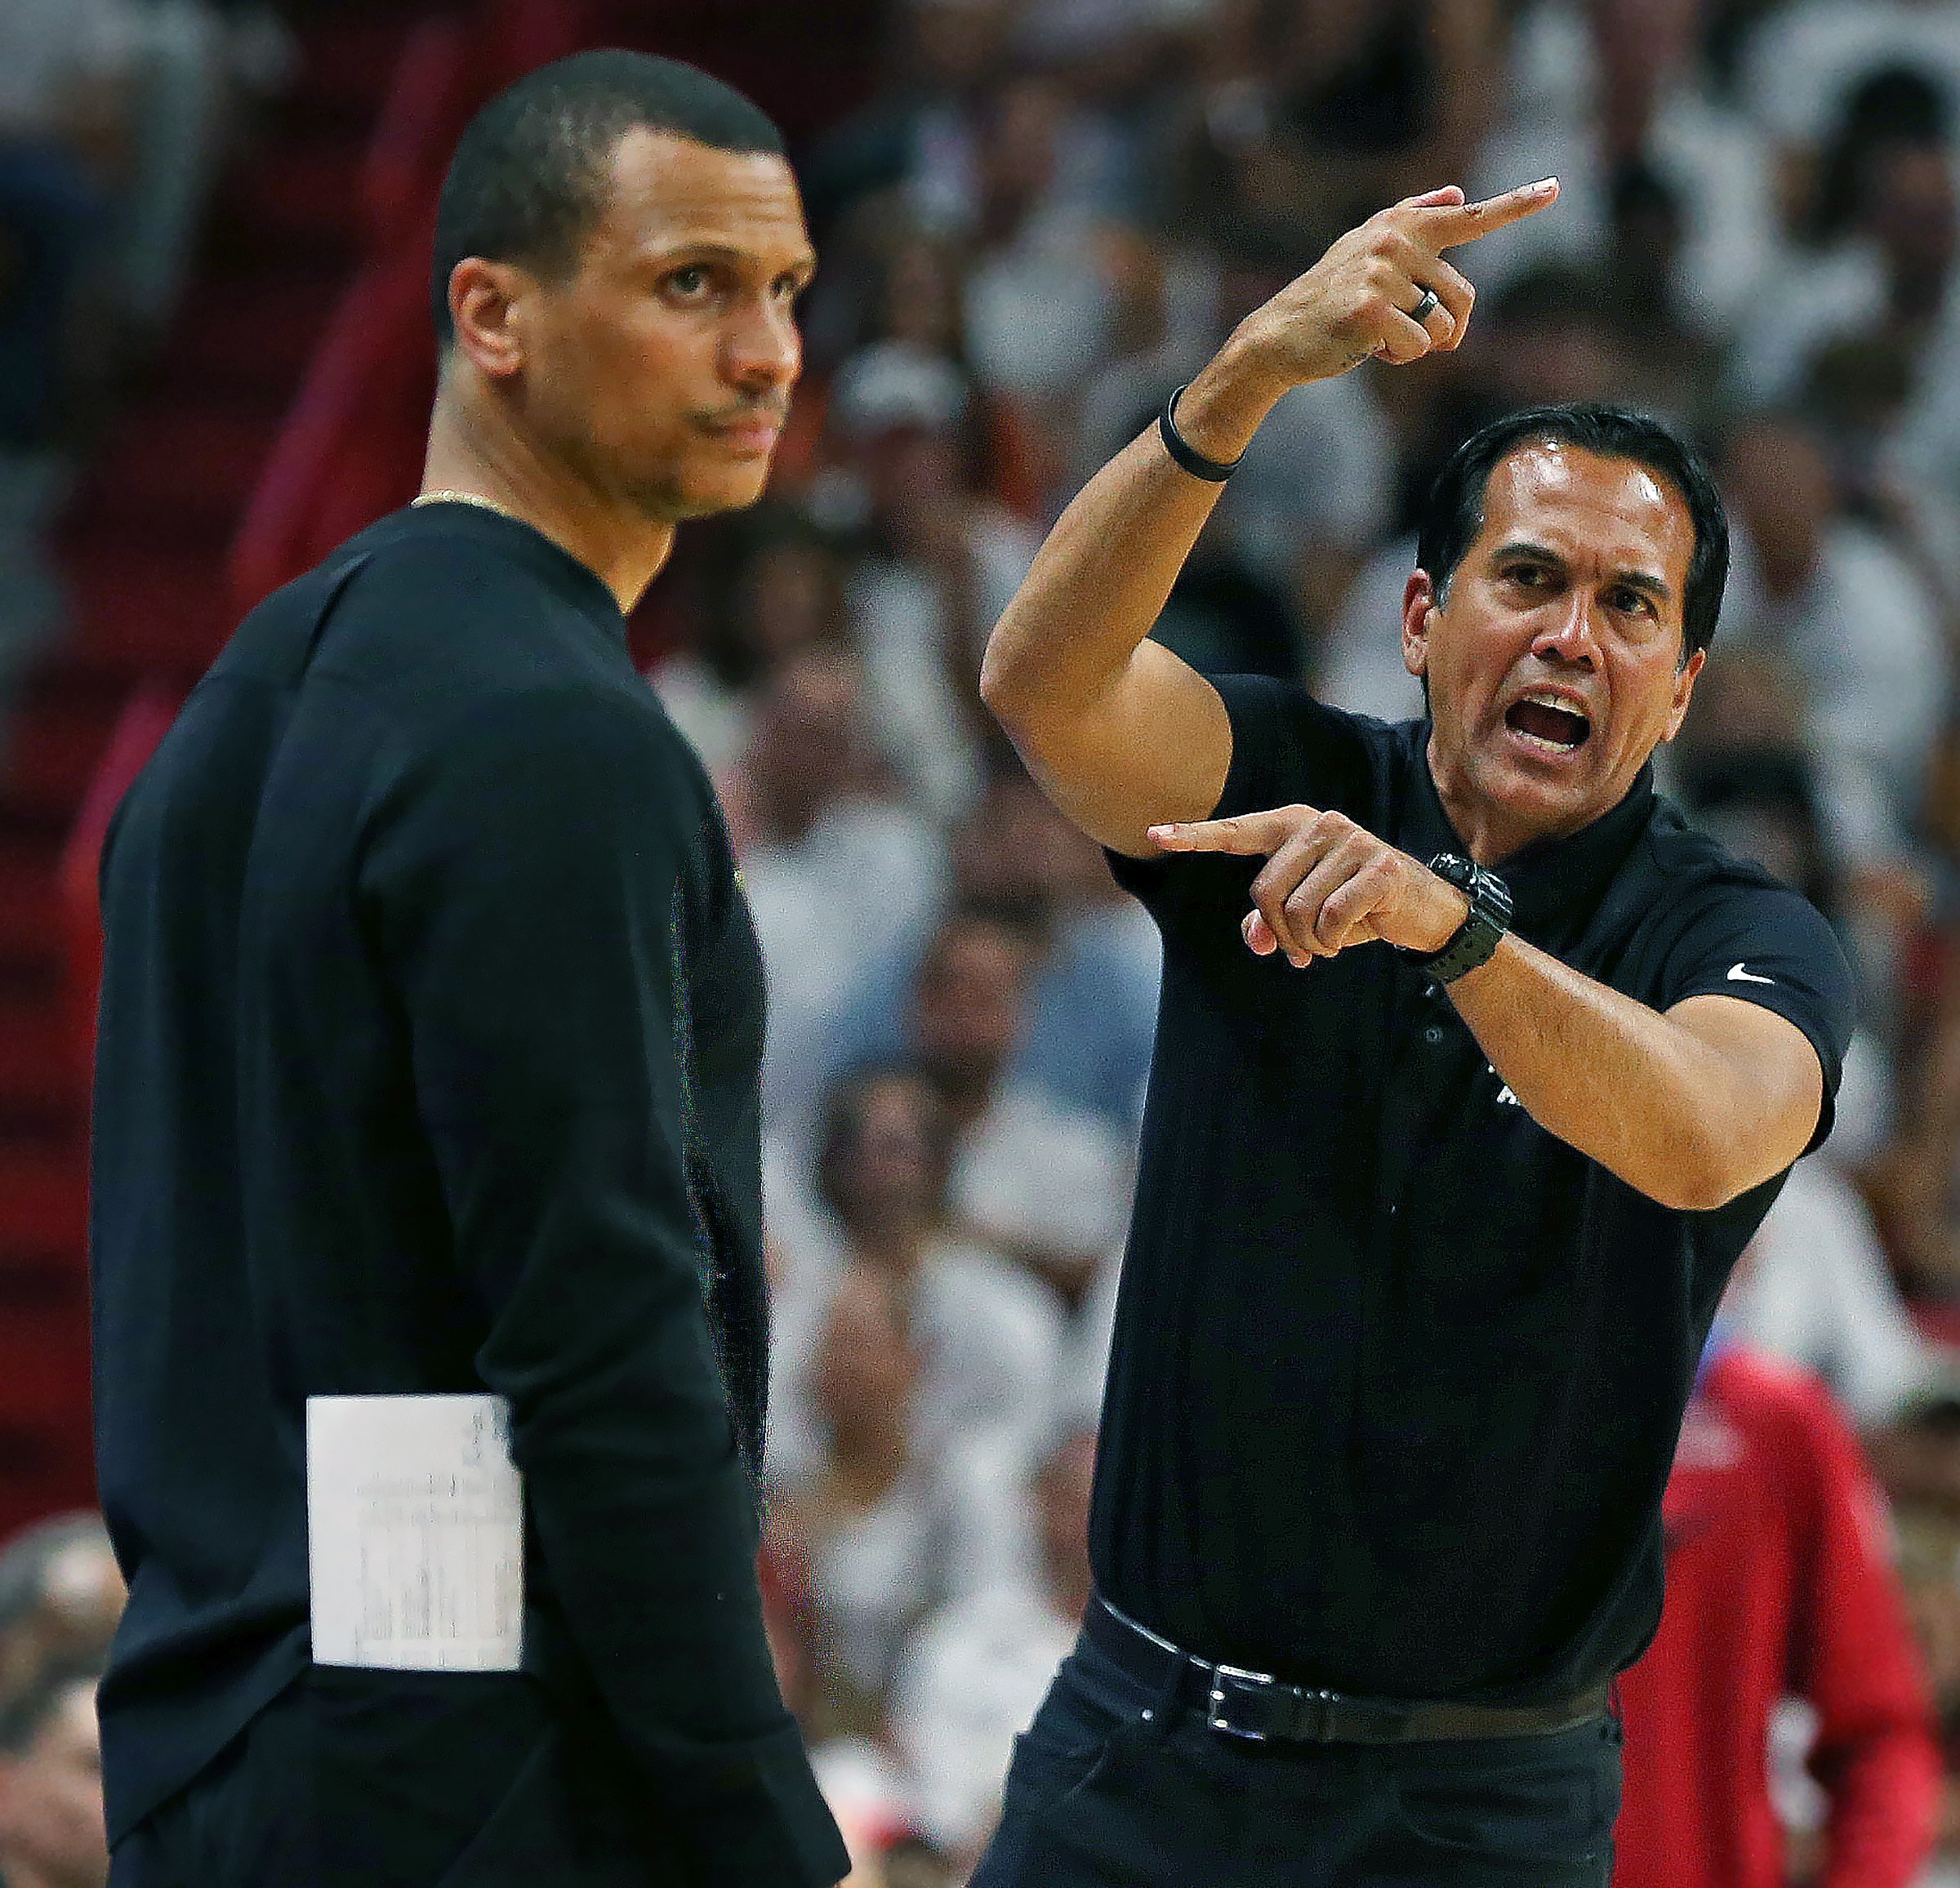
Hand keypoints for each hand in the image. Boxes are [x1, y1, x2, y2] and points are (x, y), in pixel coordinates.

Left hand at [1149, 805, 1469, 967]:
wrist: (1422, 910)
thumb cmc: (1354, 907)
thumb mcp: (1306, 916)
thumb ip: (1269, 922)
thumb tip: (1254, 938)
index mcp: (1294, 826)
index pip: (1238, 831)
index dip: (1196, 835)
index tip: (1155, 834)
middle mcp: (1319, 824)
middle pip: (1264, 891)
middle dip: (1279, 932)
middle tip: (1301, 951)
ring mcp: (1351, 841)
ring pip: (1297, 910)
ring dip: (1309, 942)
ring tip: (1327, 943)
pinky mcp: (1378, 867)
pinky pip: (1331, 919)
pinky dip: (1333, 941)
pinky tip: (1347, 938)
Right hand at [1225, 178, 1559, 388]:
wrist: (1278, 336)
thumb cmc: (1328, 298)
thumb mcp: (1367, 249)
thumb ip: (1414, 219)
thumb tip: (1458, 194)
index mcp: (1402, 225)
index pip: (1471, 218)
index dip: (1517, 205)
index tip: (1555, 188)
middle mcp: (1395, 240)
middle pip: (1463, 296)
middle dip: (1447, 329)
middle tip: (1411, 338)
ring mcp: (1381, 272)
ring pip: (1442, 326)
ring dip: (1419, 346)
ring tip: (1381, 340)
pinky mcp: (1371, 308)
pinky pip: (1419, 346)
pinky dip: (1400, 359)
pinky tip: (1369, 350)